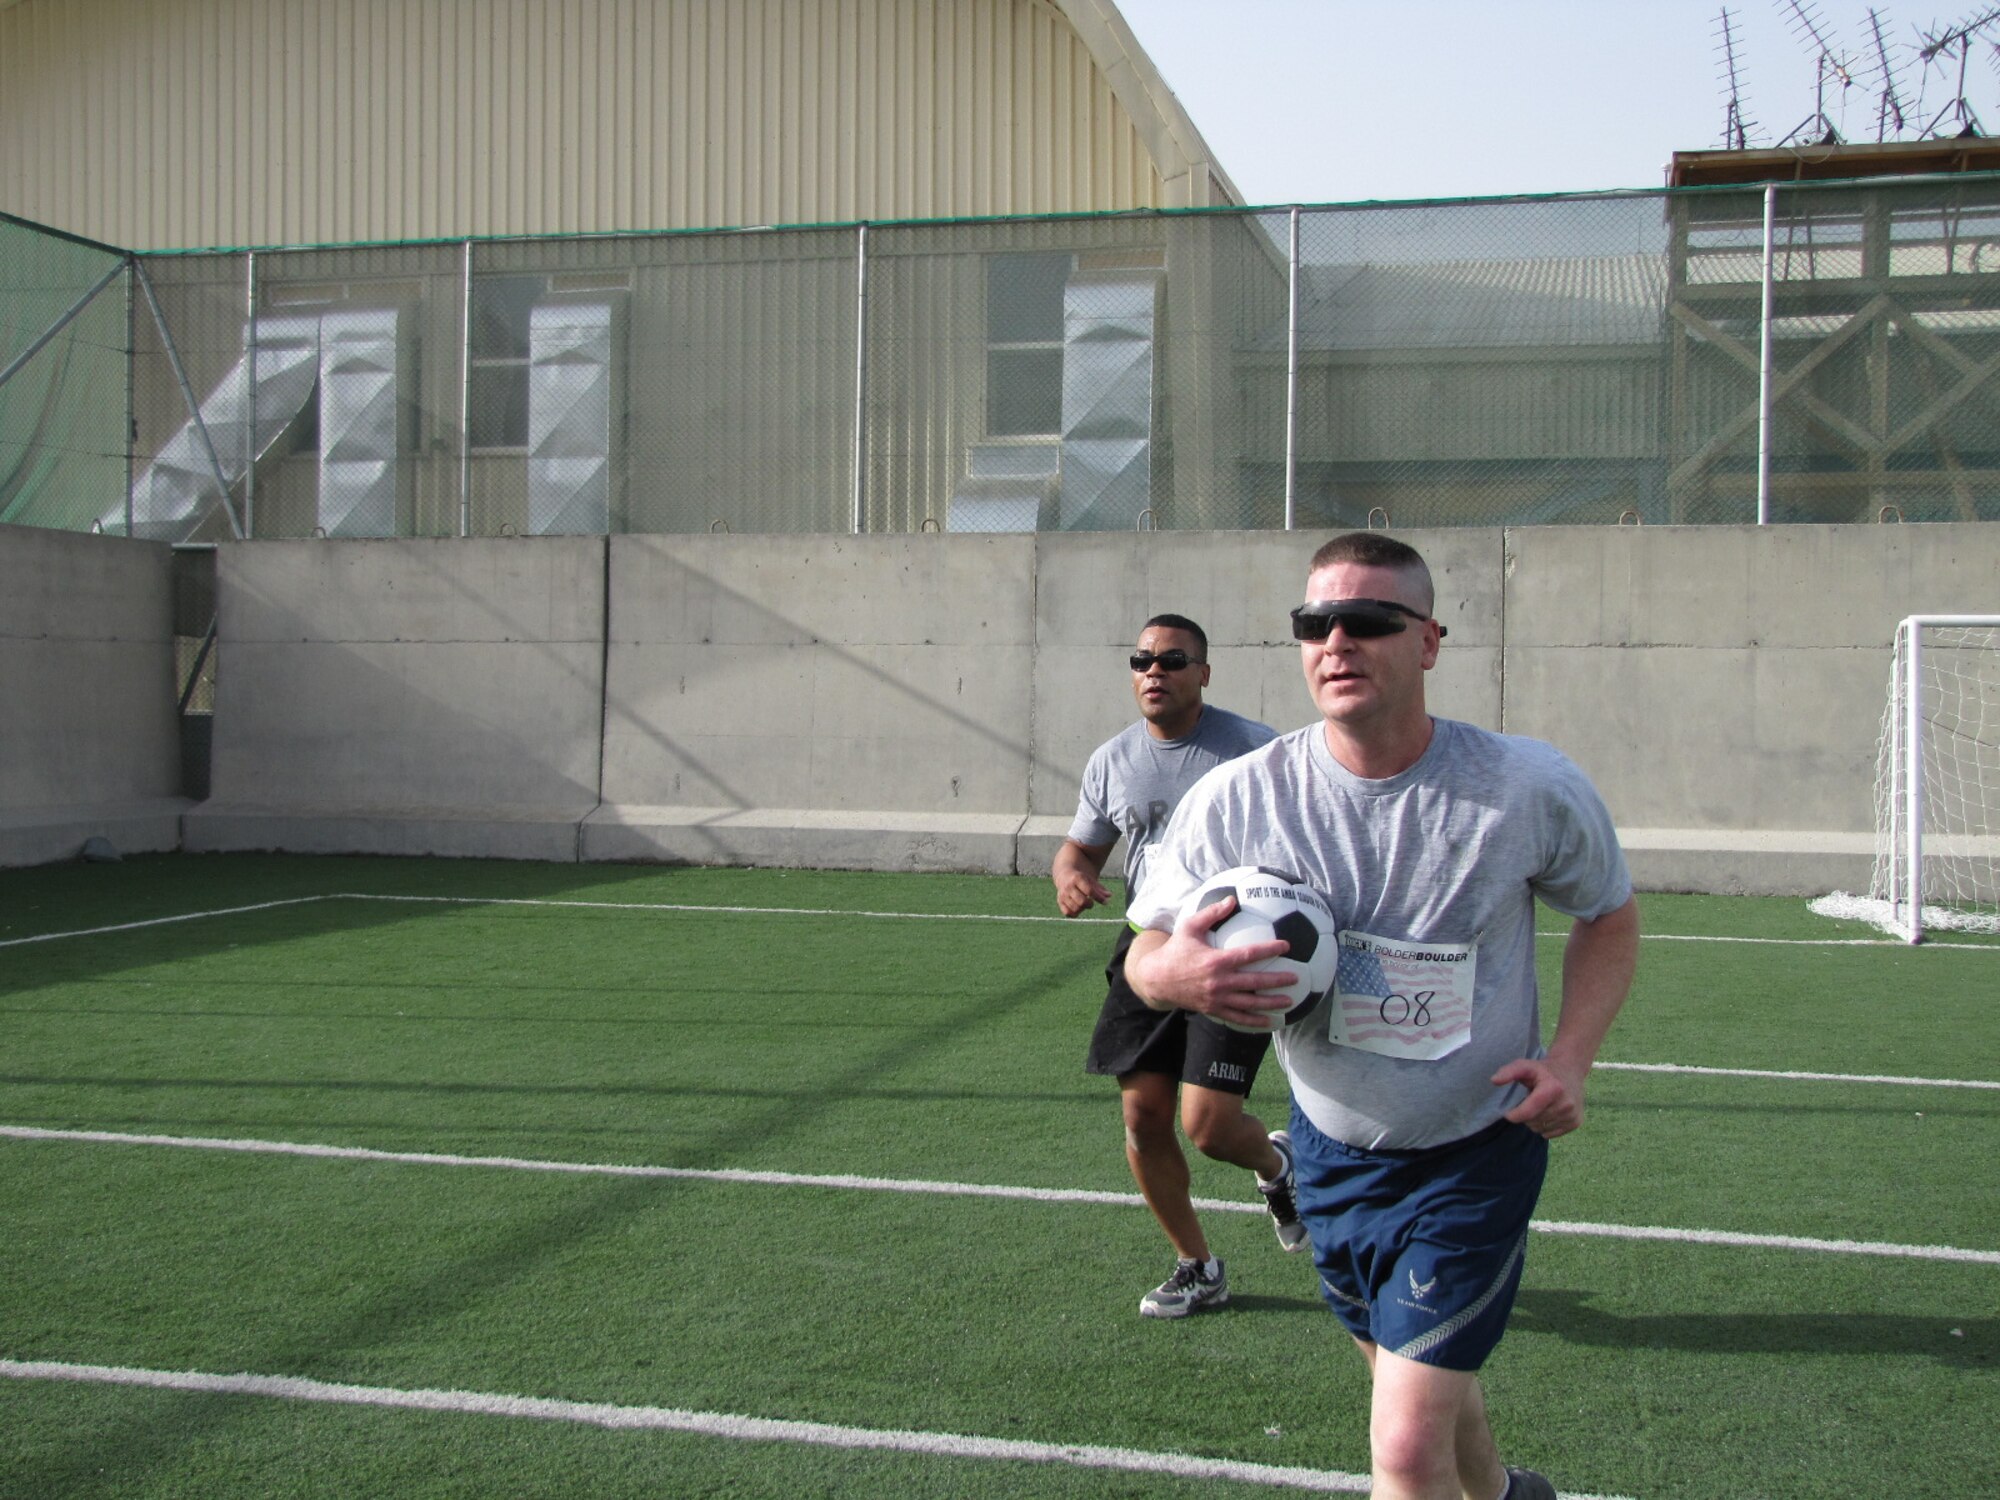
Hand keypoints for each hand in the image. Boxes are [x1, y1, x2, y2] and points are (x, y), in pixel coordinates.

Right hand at [1054, 868, 1111, 916]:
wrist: (1064, 874)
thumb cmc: (1081, 878)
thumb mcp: (1091, 880)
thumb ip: (1099, 889)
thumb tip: (1109, 896)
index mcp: (1077, 878)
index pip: (1089, 891)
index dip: (1099, 898)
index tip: (1105, 902)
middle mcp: (1069, 887)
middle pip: (1082, 901)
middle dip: (1090, 904)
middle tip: (1090, 902)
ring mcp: (1063, 895)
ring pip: (1075, 908)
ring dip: (1082, 909)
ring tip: (1083, 904)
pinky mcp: (1059, 901)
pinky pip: (1067, 913)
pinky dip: (1074, 913)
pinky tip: (1078, 909)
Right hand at [1127, 896, 1294, 1029]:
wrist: (1157, 979)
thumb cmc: (1176, 950)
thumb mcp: (1189, 927)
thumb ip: (1212, 913)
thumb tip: (1232, 900)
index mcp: (1216, 960)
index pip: (1249, 955)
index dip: (1269, 949)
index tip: (1286, 946)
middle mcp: (1219, 982)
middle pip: (1255, 982)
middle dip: (1278, 980)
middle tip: (1296, 977)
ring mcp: (1217, 998)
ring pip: (1249, 1004)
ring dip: (1271, 1003)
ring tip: (1289, 1002)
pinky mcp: (1213, 1009)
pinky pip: (1237, 1018)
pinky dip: (1254, 1021)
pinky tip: (1269, 1021)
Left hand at [1493, 1056, 1586, 1138]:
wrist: (1570, 1070)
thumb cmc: (1543, 1070)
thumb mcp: (1525, 1066)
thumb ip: (1508, 1072)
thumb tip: (1494, 1080)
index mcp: (1553, 1089)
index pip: (1528, 1113)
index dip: (1514, 1115)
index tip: (1509, 1111)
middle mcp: (1565, 1104)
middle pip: (1533, 1122)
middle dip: (1526, 1115)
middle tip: (1529, 1101)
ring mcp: (1572, 1115)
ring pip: (1541, 1129)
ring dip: (1535, 1121)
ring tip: (1540, 1105)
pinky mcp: (1576, 1123)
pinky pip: (1550, 1134)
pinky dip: (1545, 1126)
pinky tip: (1548, 1112)